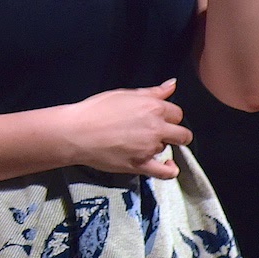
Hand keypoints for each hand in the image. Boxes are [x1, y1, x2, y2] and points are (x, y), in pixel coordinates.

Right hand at [57, 80, 191, 177]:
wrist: (76, 132)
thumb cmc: (95, 110)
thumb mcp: (124, 94)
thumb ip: (152, 92)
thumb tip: (172, 84)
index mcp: (153, 107)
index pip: (176, 113)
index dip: (168, 116)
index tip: (159, 118)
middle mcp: (156, 127)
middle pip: (182, 133)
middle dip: (175, 133)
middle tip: (161, 133)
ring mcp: (150, 148)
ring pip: (167, 148)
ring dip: (159, 146)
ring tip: (140, 143)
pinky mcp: (141, 165)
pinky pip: (166, 172)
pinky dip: (170, 170)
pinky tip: (168, 165)